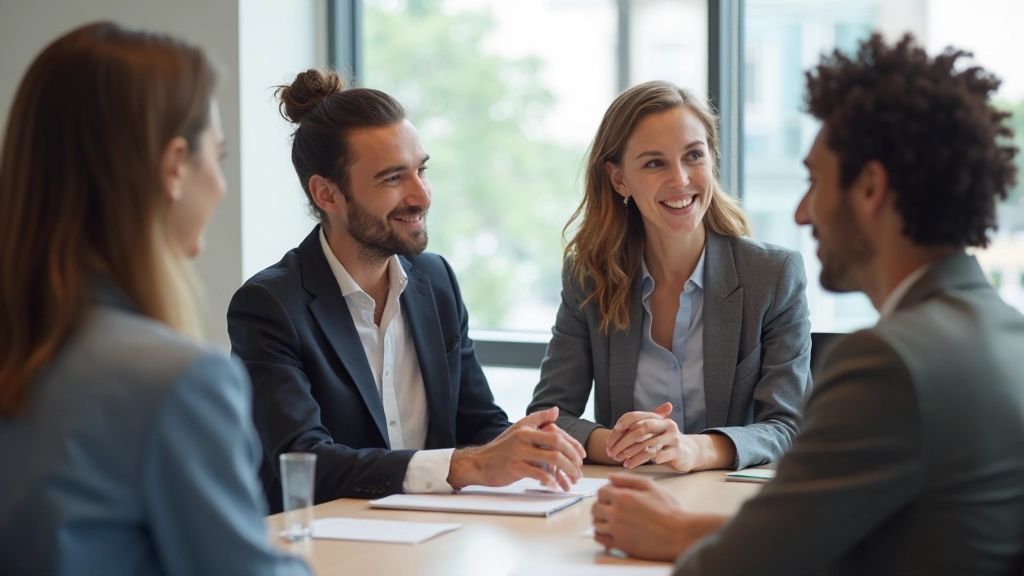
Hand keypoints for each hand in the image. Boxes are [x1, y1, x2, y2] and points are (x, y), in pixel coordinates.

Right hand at [447, 407, 585, 490]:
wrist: (479, 463)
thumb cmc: (501, 448)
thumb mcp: (518, 428)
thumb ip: (538, 418)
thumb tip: (555, 410)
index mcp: (527, 428)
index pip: (557, 433)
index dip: (572, 444)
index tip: (581, 456)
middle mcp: (524, 438)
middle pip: (557, 444)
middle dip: (572, 457)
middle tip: (579, 469)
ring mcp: (519, 453)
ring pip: (551, 459)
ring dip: (566, 470)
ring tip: (572, 479)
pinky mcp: (515, 468)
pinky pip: (539, 474)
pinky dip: (550, 481)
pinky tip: (555, 485)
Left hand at [591, 473, 699, 561]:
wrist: (679, 534)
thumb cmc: (669, 510)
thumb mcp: (651, 486)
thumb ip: (628, 479)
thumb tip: (609, 476)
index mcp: (623, 497)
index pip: (601, 491)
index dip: (607, 492)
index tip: (613, 495)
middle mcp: (617, 513)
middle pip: (595, 507)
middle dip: (602, 505)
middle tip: (612, 507)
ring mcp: (617, 530)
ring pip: (596, 523)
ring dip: (601, 520)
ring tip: (612, 519)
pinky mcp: (621, 544)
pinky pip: (600, 539)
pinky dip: (601, 534)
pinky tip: (610, 531)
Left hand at [606, 403, 698, 470]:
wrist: (689, 452)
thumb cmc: (665, 442)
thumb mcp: (653, 433)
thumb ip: (636, 430)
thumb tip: (616, 430)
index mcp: (658, 418)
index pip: (635, 416)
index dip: (621, 425)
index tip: (611, 438)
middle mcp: (666, 425)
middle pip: (641, 429)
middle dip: (625, 442)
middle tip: (613, 453)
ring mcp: (673, 438)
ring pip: (649, 445)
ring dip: (633, 454)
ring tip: (623, 461)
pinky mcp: (678, 451)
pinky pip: (660, 455)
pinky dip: (648, 460)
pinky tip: (637, 465)